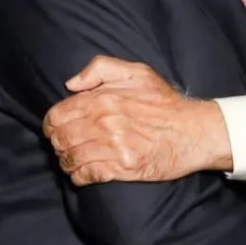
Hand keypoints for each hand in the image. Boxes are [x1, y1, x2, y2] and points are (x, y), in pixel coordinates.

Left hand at [43, 55, 232, 185]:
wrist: (193, 131)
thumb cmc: (164, 102)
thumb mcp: (137, 72)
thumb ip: (101, 68)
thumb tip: (71, 84)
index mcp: (103, 99)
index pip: (57, 116)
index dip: (52, 124)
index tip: (57, 128)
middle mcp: (104, 123)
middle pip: (60, 139)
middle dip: (58, 143)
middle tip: (66, 145)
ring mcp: (112, 147)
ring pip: (70, 159)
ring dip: (67, 161)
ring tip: (73, 159)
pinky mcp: (122, 168)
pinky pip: (86, 176)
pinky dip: (79, 176)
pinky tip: (83, 173)